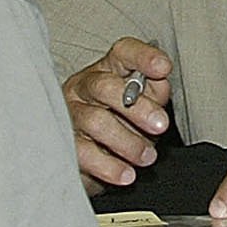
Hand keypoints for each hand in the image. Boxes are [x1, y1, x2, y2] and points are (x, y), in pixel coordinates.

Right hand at [63, 38, 172, 192]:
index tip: (163, 67)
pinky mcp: (63, 145)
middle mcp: (84, 88)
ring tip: (146, 156)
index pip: (123, 53)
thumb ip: (154, 92)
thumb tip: (161, 84)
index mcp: (108, 70)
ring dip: (127, 142)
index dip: (143, 57)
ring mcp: (69, 115)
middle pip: (105, 87)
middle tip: (159, 125)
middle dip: (137, 107)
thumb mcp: (143, 105)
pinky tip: (126, 173)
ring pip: (95, 121)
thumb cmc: (122, 124)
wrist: (93, 161)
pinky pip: (84, 154)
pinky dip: (109, 166)